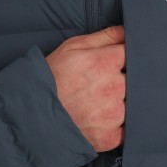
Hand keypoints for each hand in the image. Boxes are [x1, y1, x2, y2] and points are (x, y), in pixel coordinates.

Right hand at [46, 26, 125, 151]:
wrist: (29, 114)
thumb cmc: (53, 75)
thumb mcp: (75, 46)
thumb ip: (106, 36)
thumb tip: (129, 30)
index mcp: (106, 62)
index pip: (134, 54)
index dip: (129, 56)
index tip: (122, 60)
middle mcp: (114, 88)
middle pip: (136, 79)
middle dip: (127, 77)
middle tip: (109, 80)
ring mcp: (113, 114)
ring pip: (133, 103)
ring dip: (125, 100)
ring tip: (105, 99)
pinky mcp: (110, 137)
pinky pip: (127, 127)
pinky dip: (120, 123)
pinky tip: (105, 117)